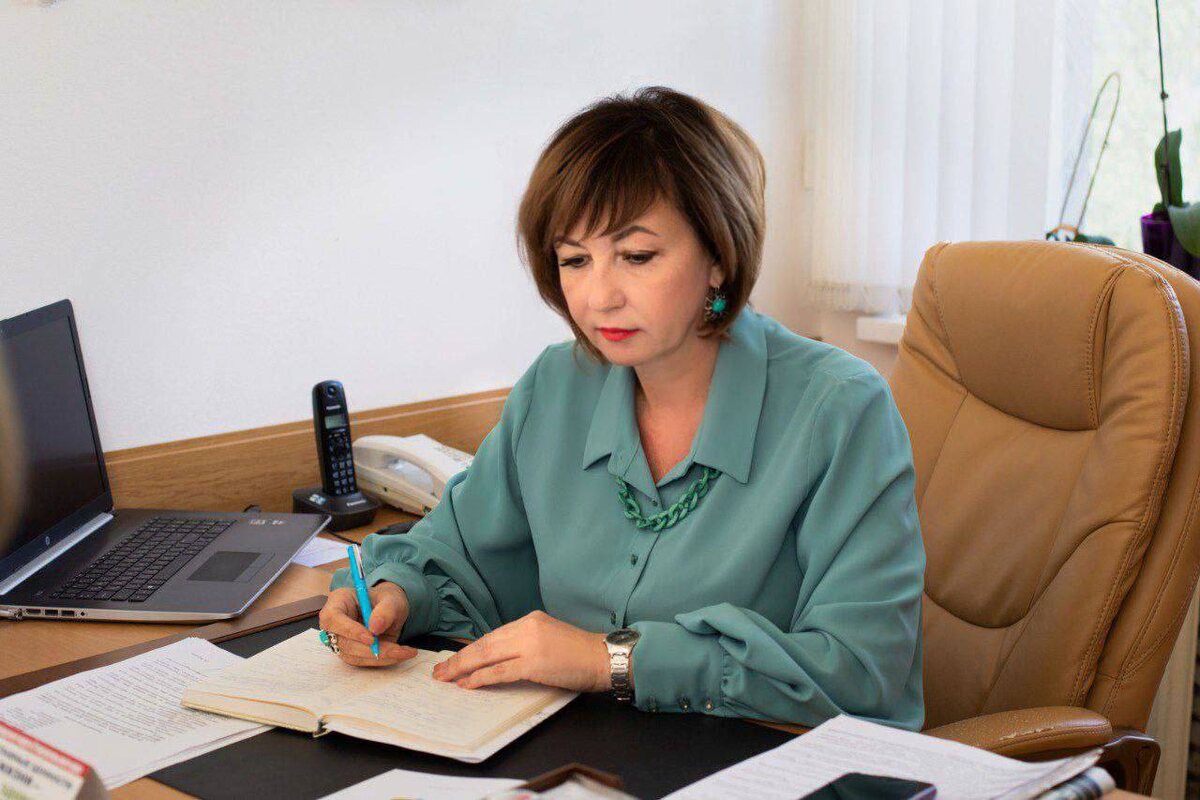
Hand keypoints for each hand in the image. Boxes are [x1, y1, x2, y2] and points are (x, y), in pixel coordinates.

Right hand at [318, 583, 417, 667]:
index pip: (333, 618)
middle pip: (343, 642)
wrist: (390, 610)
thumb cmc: (387, 600)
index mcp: (339, 601)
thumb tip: (375, 627)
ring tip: (404, 652)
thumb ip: (385, 610)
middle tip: (396, 649)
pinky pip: (363, 661)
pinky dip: (383, 660)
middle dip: (370, 650)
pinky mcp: (350, 653)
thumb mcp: (391, 599)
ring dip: (379, 658)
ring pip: (353, 656)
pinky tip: (400, 654)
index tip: (371, 638)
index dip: (350, 630)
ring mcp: (341, 640)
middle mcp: (335, 623)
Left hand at [432, 610, 610, 692]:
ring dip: (462, 667)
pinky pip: (500, 671)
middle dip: (459, 658)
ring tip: (445, 678)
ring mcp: (530, 644)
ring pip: (487, 655)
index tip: (455, 659)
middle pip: (485, 643)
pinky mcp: (534, 662)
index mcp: (530, 619)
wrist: (603, 657)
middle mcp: (527, 627)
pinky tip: (467, 684)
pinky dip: (480, 678)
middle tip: (440, 670)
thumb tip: (500, 659)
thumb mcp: (549, 638)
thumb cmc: (579, 653)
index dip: (471, 649)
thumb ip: (527, 643)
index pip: (493, 635)